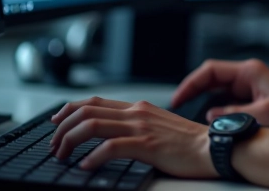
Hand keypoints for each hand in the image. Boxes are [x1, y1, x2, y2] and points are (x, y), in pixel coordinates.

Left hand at [48, 96, 217, 178]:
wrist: (214, 147)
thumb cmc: (190, 143)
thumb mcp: (159, 127)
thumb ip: (138, 127)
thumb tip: (114, 137)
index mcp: (139, 108)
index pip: (95, 101)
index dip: (70, 110)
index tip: (56, 122)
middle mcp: (137, 112)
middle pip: (86, 110)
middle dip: (62, 127)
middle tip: (54, 145)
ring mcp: (141, 127)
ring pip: (92, 125)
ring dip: (69, 141)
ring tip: (62, 156)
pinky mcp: (146, 144)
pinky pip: (110, 147)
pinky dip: (92, 158)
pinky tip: (85, 166)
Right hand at [171, 58, 268, 125]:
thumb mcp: (264, 114)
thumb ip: (234, 114)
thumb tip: (210, 116)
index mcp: (249, 71)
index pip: (210, 70)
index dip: (191, 82)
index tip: (179, 97)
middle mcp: (247, 75)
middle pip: (210, 78)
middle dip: (193, 91)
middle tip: (178, 107)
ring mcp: (249, 86)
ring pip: (217, 89)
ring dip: (203, 100)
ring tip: (189, 113)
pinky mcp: (251, 97)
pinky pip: (226, 99)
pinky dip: (215, 108)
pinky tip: (208, 119)